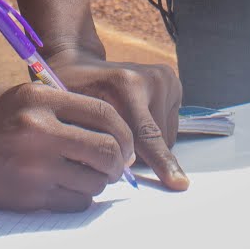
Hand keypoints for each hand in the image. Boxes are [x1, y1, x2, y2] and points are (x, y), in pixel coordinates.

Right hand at [0, 81, 132, 211]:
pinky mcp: (26, 197)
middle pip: (107, 150)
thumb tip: (111, 131)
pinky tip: (67, 189)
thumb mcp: (19, 96)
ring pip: (95, 181)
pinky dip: (79, 198)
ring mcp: (33, 167)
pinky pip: (74, 202)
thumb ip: (61, 106)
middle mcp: (39, 130)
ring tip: (86, 176)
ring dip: (98, 182)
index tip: (125, 144)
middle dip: (119, 162)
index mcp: (39, 99)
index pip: (104, 114)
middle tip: (115, 166)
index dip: (123, 132)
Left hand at [50, 46, 188, 189]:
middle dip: (139, 154)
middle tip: (112, 143)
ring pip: (167, 138)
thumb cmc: (70, 93)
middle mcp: (152, 78)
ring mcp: (166, 79)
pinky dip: (153, 131)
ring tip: (122, 126)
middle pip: (159, 142)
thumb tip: (120, 167)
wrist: (80, 63)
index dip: (161, 162)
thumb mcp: (71, 116)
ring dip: (146, 144)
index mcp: (126, 85)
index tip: (179, 185)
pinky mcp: (173, 84)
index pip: (147, 135)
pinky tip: (133, 118)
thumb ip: (94, 141)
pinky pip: (169, 126)